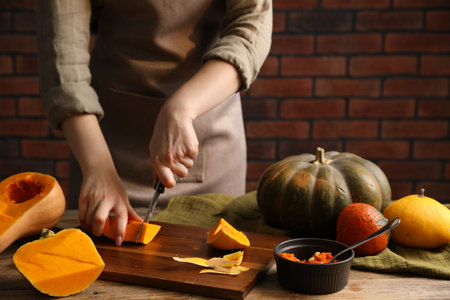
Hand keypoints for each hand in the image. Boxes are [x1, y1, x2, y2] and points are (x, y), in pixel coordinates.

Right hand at [62, 114, 140, 245]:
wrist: (99, 170)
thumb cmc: (113, 186)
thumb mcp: (124, 198)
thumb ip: (130, 213)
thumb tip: (141, 224)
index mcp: (119, 201)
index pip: (122, 217)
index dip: (121, 231)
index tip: (119, 241)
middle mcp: (106, 200)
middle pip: (99, 219)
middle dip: (99, 231)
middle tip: (101, 233)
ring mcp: (93, 198)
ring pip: (89, 219)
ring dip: (91, 228)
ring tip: (95, 228)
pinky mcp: (83, 198)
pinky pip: (81, 215)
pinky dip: (84, 222)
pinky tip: (88, 222)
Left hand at [149, 60, 239, 186]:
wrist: (174, 118)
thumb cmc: (163, 136)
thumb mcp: (154, 151)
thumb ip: (156, 169)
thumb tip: (156, 186)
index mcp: (158, 161)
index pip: (166, 181)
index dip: (170, 183)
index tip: (171, 182)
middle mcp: (169, 159)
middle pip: (182, 174)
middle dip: (181, 167)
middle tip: (176, 155)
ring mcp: (180, 154)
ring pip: (189, 165)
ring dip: (186, 158)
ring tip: (179, 145)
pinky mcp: (191, 149)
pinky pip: (194, 157)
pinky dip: (191, 151)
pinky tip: (185, 142)